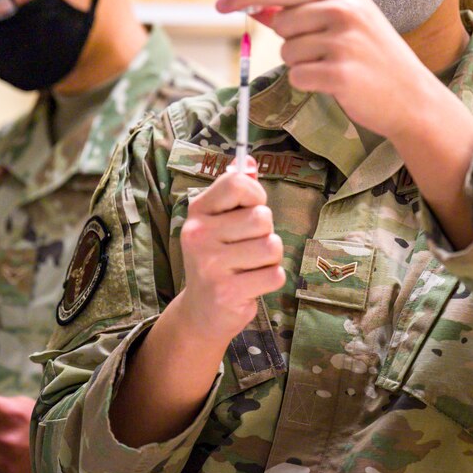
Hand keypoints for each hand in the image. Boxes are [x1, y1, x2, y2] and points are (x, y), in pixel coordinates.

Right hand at [175, 157, 285, 346]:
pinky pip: (275, 274)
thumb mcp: (219, 222)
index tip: (251, 209)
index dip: (256, 195)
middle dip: (265, 232)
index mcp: (197, 212)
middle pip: (262, 217)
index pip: (237, 183)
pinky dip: (270, 279)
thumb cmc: (216, 258)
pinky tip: (250, 284)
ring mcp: (211, 265)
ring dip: (270, 258)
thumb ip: (235, 190)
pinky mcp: (228, 292)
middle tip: (247, 247)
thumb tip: (249, 161)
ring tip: (249, 266)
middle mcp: (199, 235)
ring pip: (272, 246)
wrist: (200, 311)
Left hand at [217, 0, 432, 141]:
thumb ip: (301, 11)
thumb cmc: (372, 57)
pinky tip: (336, 83)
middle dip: (292, 41)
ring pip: (287, 52)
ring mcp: (343, 41)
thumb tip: (256, 4)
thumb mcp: (343, 22)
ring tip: (335, 66)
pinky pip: (297, 77)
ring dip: (302, 65)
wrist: (411, 96)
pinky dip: (310, 83)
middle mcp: (344, 8)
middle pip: (281, 23)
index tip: (220, 3)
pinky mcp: (340, 73)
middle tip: (326, 52)